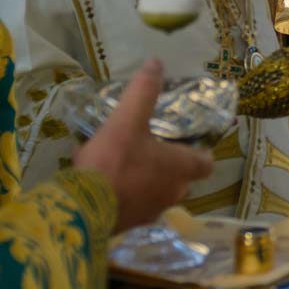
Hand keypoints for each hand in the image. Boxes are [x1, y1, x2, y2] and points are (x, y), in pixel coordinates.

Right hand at [73, 59, 215, 232]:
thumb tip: (156, 62)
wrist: (82, 210)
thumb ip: (143, 92)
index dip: (201, 153)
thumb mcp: (127, 120)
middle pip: (180, 178)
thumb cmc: (114, 162)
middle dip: (167, 165)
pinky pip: (130, 204)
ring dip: (141, 179)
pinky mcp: (127, 226)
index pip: (206, 163)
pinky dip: (120, 193)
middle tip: (150, 148)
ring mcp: (150, 213)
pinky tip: (97, 181)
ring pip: (153, 192)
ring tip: (118, 161)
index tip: (190, 142)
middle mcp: (172, 193)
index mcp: (180, 168)